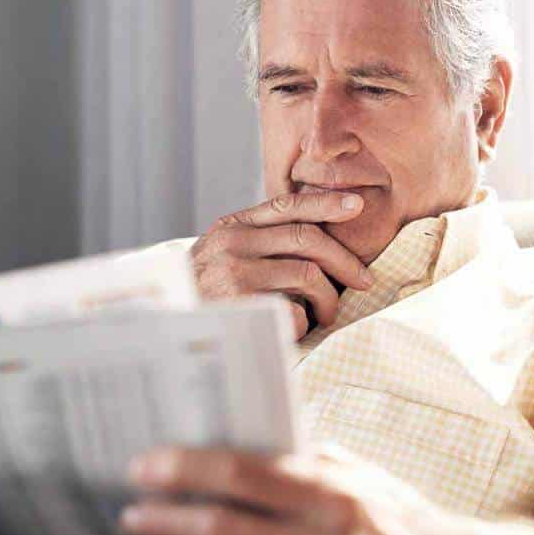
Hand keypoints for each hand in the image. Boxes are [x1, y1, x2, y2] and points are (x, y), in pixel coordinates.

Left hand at [119, 445, 478, 534]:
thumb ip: (297, 462)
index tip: (145, 466)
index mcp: (334, 497)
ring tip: (154, 534)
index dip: (184, 469)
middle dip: (164, 517)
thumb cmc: (394, 516)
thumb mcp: (355, 473)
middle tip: (134, 507)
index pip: (240, 476)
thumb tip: (224, 448)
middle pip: (219, 530)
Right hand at [191, 190, 373, 338]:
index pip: (286, 206)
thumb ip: (259, 241)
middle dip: (344, 260)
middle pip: (307, 239)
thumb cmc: (204, 296)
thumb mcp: (222, 256)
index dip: (326, 203)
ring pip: (308, 276)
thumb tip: (319, 235)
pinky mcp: (242, 309)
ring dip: (329, 299)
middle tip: (364, 280)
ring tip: (328, 314)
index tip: (357, 205)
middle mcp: (231, 245)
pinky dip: (304, 323)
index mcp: (230, 228)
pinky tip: (295, 331)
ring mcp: (235, 275)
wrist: (169, 330)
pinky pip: (295, 311)